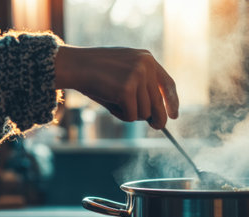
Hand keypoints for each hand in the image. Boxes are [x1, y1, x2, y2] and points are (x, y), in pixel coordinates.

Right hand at [54, 46, 178, 128]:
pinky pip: (132, 116)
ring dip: (131, 114)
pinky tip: (110, 104)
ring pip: (145, 112)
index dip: (172, 101)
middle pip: (159, 102)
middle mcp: (146, 65)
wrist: (73, 65)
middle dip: (158, 118)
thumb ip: (141, 87)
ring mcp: (137, 76)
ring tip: (115, 103)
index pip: (167, 83)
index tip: (174, 115)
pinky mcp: (127, 89)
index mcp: (147, 58)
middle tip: (157, 126)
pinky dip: (121, 116)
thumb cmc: (96, 72)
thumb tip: (156, 115)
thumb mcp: (124, 71)